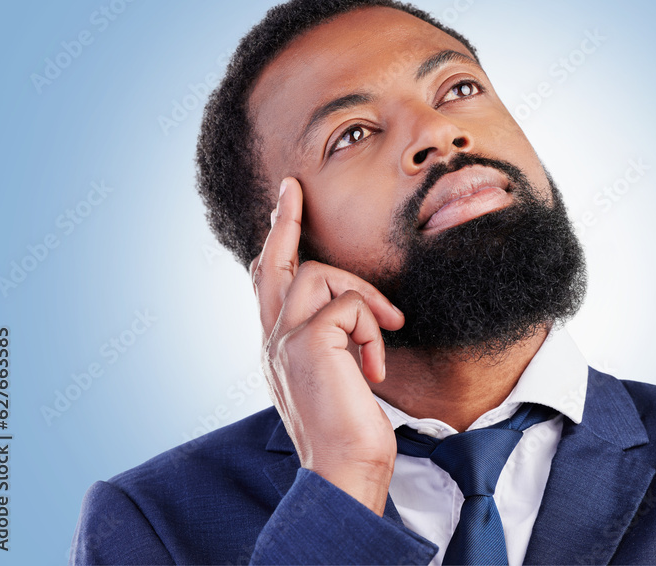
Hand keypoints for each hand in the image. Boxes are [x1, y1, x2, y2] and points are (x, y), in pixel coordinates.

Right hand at [249, 177, 404, 514]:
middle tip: (293, 188)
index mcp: (277, 345)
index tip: (283, 209)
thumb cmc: (348, 429)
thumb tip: (349, 314)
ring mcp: (284, 337)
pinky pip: (350, 304)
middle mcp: (271, 337)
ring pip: (322, 274)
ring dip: (364, 297)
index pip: (269, 282)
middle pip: (275, 262)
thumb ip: (332, 342)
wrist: (344, 468)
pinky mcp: (308, 341)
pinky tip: (376, 367)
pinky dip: (374, 330)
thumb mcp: (335, 376)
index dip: (275, 244)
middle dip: (285, 220)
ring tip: (387, 332)